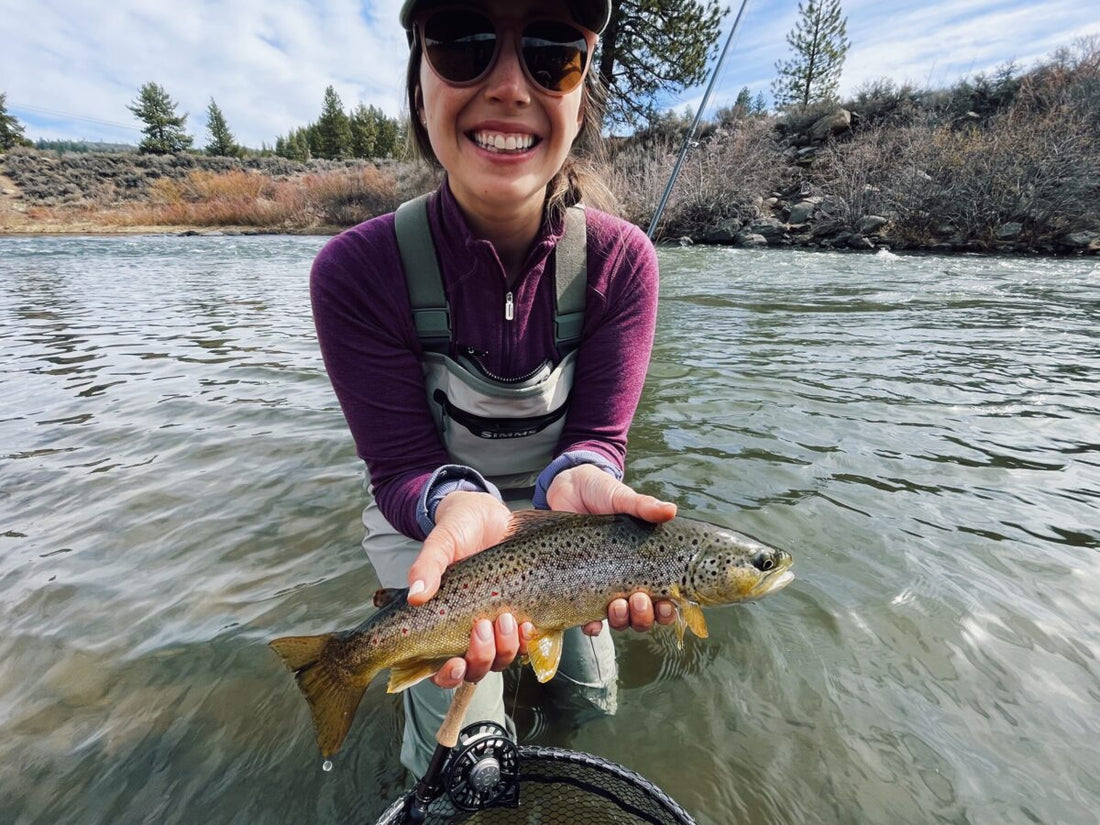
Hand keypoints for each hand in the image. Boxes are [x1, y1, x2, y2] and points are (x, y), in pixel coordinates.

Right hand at [405, 491, 526, 686]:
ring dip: (506, 648)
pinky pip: (528, 643)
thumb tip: (415, 595)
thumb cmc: (459, 530)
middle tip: (483, 627)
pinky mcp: (522, 615)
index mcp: (442, 624)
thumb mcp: (440, 543)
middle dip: (481, 657)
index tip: (455, 662)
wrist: (489, 514)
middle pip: (476, 669)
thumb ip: (427, 567)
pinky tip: (528, 623)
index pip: (441, 669)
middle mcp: (469, 632)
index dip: (448, 676)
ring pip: (502, 659)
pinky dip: (529, 640)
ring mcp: (497, 626)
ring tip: (507, 619)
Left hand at [546, 464, 677, 635]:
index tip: (668, 602)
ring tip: (618, 604)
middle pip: (643, 617)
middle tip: (639, 598)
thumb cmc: (601, 494)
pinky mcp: (577, 588)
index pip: (665, 598)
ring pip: (619, 620)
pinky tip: (592, 623)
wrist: (566, 490)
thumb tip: (671, 510)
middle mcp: (627, 581)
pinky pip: (586, 618)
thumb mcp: (622, 498)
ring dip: (622, 620)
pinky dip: (591, 626)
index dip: (669, 609)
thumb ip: (644, 506)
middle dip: (645, 616)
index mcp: (645, 564)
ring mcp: (602, 586)